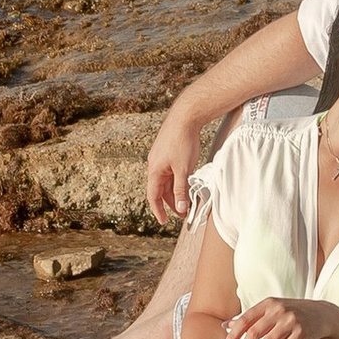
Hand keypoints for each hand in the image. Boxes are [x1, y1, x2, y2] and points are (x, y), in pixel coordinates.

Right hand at [146, 106, 204, 226]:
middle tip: (183, 212)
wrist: (186, 116)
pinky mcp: (167, 150)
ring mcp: (160, 156)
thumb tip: (179, 208)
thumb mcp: (183, 170)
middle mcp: (154, 164)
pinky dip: (176, 180)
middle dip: (170, 202)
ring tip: (186, 199)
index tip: (164, 221)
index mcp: (154, 170)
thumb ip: (180, 190)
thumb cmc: (183, 142)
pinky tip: (186, 181)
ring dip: (174, 191)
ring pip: (166, 180)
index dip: (158, 210)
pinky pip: (169, 170)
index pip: (153, 196)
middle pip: (160, 189)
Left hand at [219, 295, 335, 338]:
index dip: (232, 337)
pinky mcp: (302, 333)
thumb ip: (249, 317)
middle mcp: (278, 310)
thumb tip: (225, 325)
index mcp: (268, 304)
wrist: (323, 314)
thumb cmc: (291, 313)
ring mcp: (291, 321)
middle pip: (254, 333)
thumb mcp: (271, 310)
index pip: (244, 321)